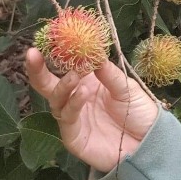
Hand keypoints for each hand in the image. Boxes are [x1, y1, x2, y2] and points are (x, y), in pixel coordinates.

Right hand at [25, 48, 159, 172]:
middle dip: (38, 69)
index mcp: (88, 82)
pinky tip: (83, 92)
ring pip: (56, 100)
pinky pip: (67, 118)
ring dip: (63, 85)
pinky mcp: (73, 137)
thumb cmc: (138, 112)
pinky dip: (73, 103)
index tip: (52, 37)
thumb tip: (93, 53)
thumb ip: (109, 73)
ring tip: (75, 75)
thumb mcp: (127, 87)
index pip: (67, 67)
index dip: (58, 54)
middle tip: (32, 53)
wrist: (148, 143)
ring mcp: (73, 118)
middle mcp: (76, 98)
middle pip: (49, 84)